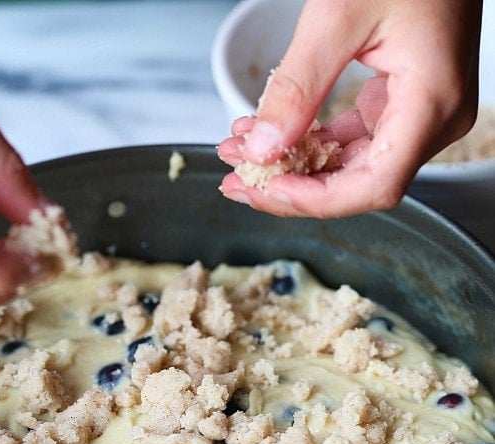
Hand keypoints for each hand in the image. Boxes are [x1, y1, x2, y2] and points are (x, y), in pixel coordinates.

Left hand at [218, 0, 482, 218]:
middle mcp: (435, 117)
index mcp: (433, 101)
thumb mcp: (339, 13)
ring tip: (241, 152)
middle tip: (236, 181)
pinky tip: (271, 134)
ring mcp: (421, 111)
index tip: (266, 188)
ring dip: (294, 164)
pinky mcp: (404, 100)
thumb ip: (297, 87)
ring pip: (351, 165)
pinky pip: (354, 139)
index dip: (316, 198)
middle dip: (291, 184)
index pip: (375, 184)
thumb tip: (262, 148)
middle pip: (359, 183)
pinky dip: (310, 140)